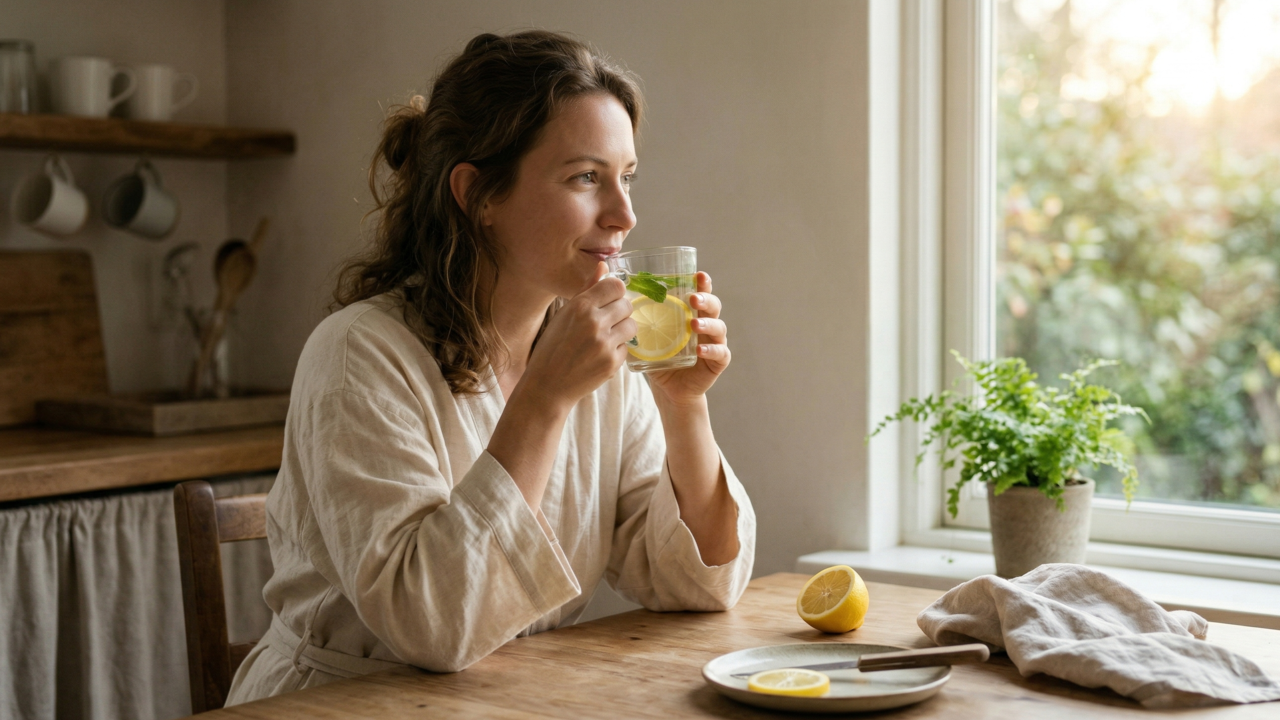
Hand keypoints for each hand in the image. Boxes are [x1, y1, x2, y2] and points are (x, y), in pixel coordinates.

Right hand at [519, 262, 636, 410]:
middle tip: (606, 322)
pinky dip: (617, 351)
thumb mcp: (564, 314)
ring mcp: (604, 344)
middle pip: (627, 305)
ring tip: (605, 338)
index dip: (615, 293)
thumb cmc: (552, 348)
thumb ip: (587, 289)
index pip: (616, 286)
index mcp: (580, 306)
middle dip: (619, 312)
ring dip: (622, 331)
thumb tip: (604, 265)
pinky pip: (626, 348)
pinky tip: (600, 355)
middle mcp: (594, 322)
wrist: (547, 386)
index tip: (609, 300)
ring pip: (632, 326)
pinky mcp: (612, 363)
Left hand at [647, 271, 729, 404]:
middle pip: (713, 306)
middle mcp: (706, 325)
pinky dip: (712, 350)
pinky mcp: (717, 362)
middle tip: (692, 299)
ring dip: (708, 324)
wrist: (668, 389)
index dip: (703, 283)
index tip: (698, 275)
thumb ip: (637, 318)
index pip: (700, 293)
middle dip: (705, 299)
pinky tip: (700, 349)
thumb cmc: (658, 357)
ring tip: (693, 324)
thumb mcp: (646, 335)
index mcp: (691, 313)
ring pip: (719, 327)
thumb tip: (617, 299)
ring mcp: (714, 343)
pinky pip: (720, 353)